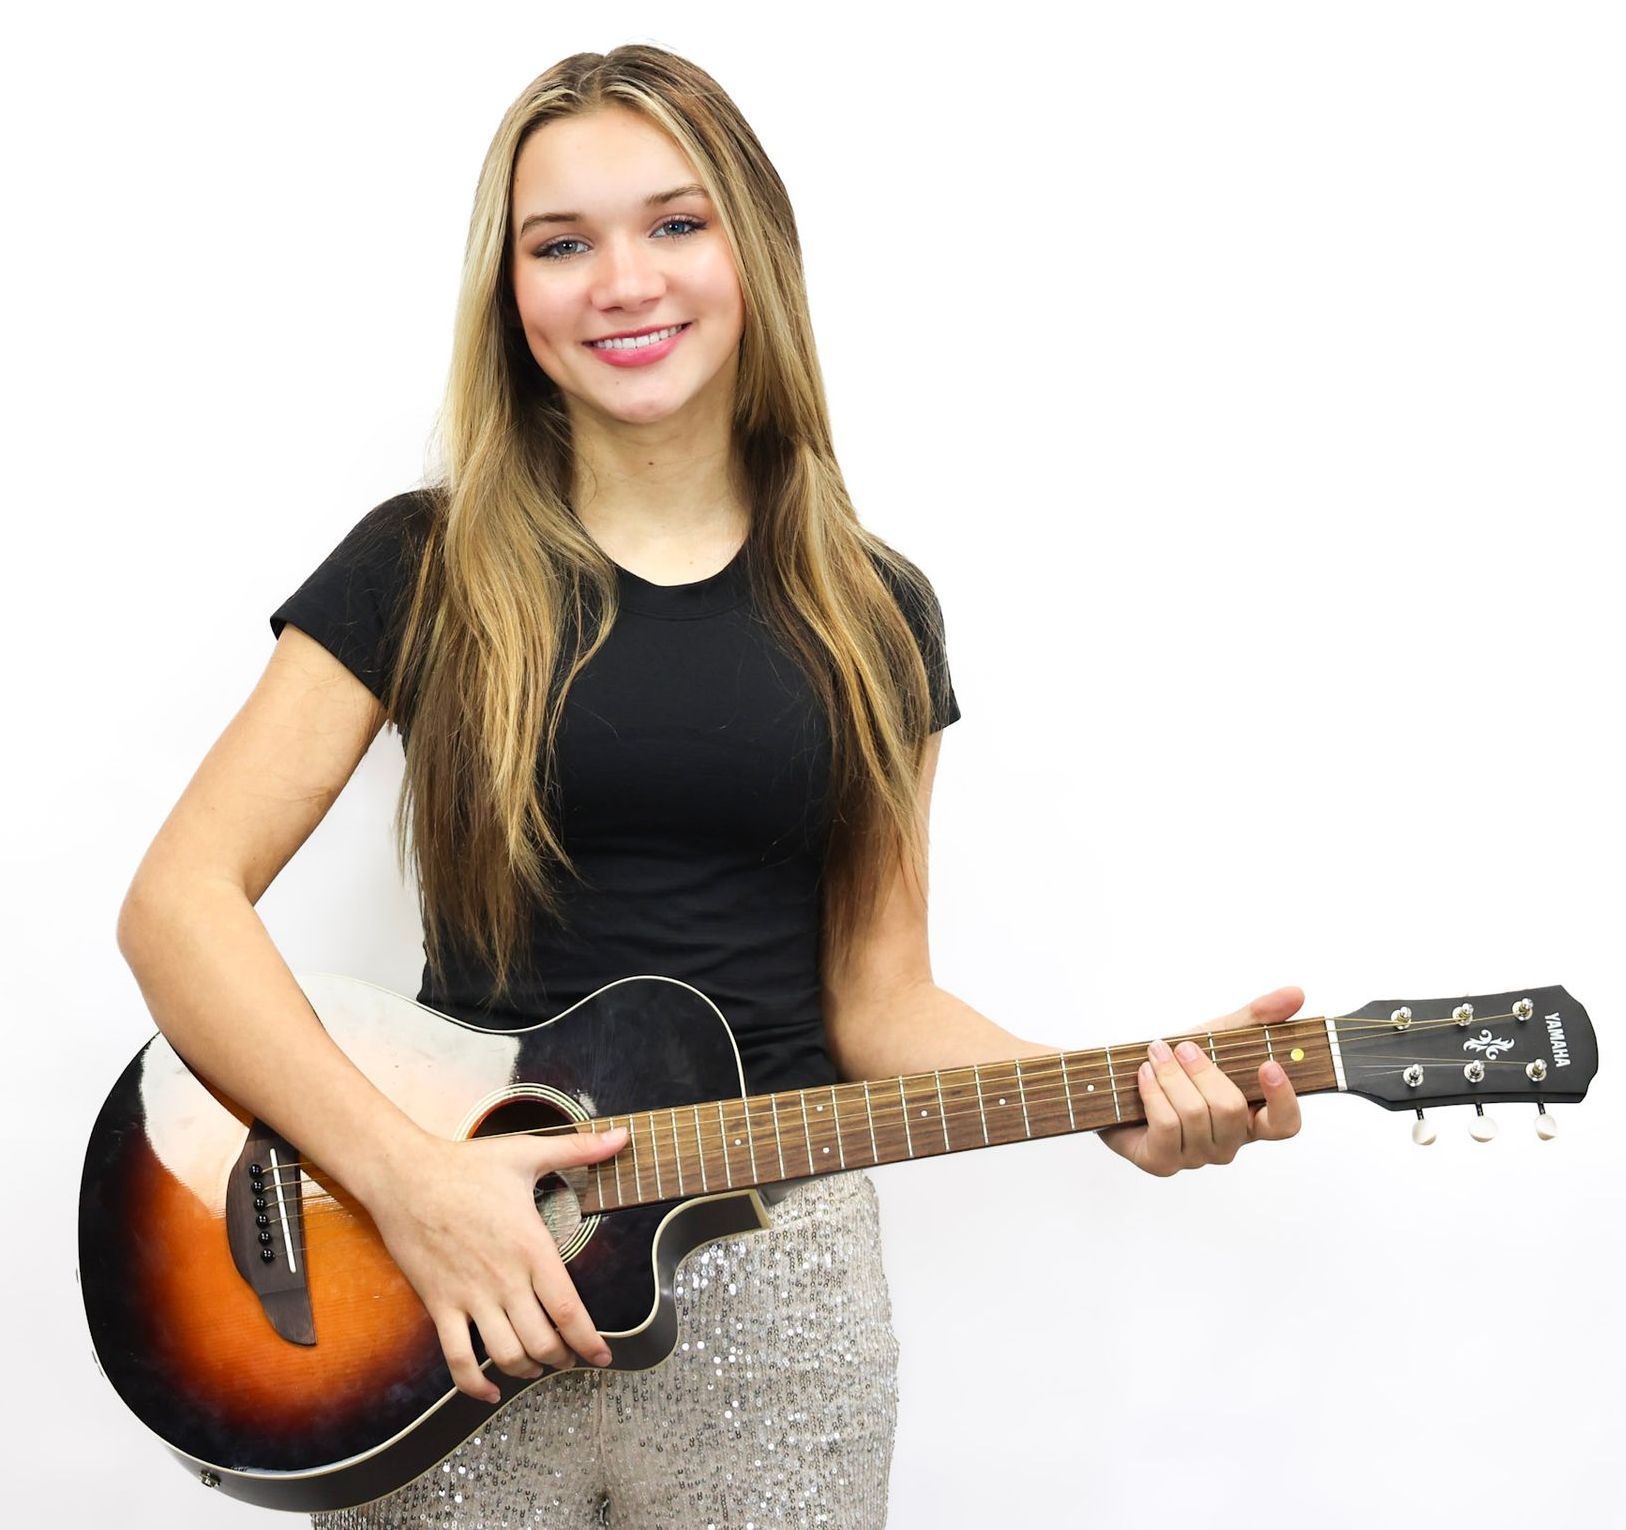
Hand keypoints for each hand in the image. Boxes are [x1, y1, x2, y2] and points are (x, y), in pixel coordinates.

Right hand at [362, 1124, 627, 1401]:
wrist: (405, 1177)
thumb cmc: (467, 1165)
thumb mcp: (527, 1153)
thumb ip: (580, 1150)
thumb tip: (622, 1136)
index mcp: (531, 1248)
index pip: (568, 1310)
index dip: (589, 1341)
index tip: (603, 1357)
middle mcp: (504, 1280)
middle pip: (542, 1341)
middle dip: (563, 1358)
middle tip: (572, 1358)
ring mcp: (470, 1297)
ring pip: (506, 1355)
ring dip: (527, 1370)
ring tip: (539, 1368)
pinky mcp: (439, 1305)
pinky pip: (457, 1359)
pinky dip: (474, 1385)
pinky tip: (490, 1392)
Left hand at [1099, 986, 1304, 1176]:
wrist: (1121, 1082)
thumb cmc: (1177, 1065)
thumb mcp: (1217, 1036)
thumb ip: (1256, 1017)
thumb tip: (1296, 993)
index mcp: (1251, 1117)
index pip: (1285, 1124)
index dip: (1282, 1099)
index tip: (1268, 1064)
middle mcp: (1229, 1142)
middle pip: (1230, 1109)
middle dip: (1201, 1070)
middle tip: (1181, 1046)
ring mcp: (1197, 1156)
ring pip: (1194, 1114)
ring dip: (1171, 1076)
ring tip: (1156, 1054)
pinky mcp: (1163, 1163)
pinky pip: (1166, 1126)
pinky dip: (1153, 1092)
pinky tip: (1143, 1074)